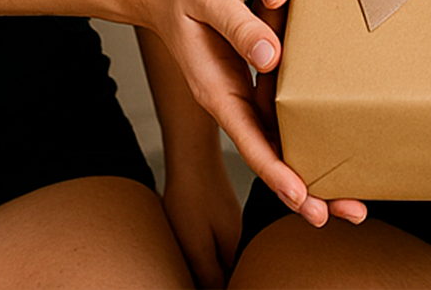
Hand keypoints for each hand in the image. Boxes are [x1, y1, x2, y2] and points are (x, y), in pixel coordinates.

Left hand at [161, 144, 239, 289]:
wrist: (192, 154)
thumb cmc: (192, 196)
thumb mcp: (196, 244)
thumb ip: (208, 273)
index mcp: (234, 244)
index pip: (234, 279)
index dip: (225, 286)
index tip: (206, 285)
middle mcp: (238, 231)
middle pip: (230, 266)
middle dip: (217, 278)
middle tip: (196, 278)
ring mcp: (230, 217)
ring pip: (224, 252)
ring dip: (211, 264)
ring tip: (192, 268)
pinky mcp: (220, 207)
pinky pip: (217, 237)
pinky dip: (207, 248)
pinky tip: (193, 244)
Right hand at [244, 0, 368, 229]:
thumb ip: (239, 27)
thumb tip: (272, 56)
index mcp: (217, 89)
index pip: (250, 142)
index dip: (278, 172)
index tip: (304, 198)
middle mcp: (230, 98)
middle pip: (270, 154)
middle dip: (306, 189)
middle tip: (347, 212)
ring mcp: (240, 91)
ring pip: (278, 139)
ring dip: (312, 166)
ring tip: (350, 194)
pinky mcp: (250, 75)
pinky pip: (279, 112)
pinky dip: (304, 130)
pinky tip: (333, 137)